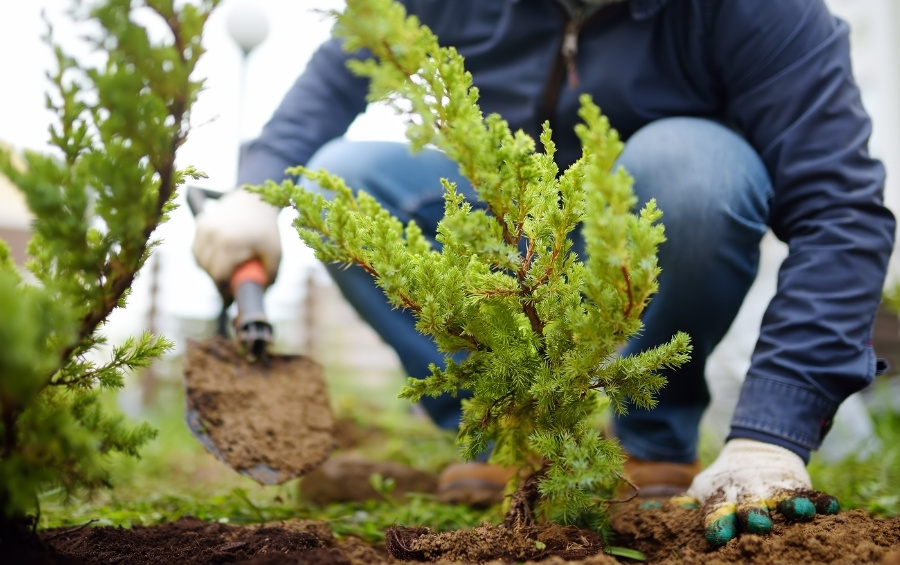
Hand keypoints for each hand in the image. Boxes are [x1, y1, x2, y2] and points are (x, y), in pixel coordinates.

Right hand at [191, 188, 281, 294]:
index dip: (224, 290)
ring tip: (226, 269)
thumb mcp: (275, 253)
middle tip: (231, 285)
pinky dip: (204, 257)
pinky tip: (218, 257)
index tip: (231, 297)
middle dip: (218, 281)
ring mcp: (204, 227)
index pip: (219, 275)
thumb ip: (269, 276)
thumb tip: (259, 295)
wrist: (255, 201)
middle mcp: (213, 233)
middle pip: (208, 270)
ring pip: (199, 261)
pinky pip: (197, 250)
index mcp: (231, 242)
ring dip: (210, 270)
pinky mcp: (200, 224)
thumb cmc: (267, 230)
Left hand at [678, 438, 838, 546]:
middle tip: (757, 524)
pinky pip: (811, 494)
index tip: (717, 534)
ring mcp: (773, 490)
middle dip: (753, 515)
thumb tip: (656, 510)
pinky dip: (821, 501)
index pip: (717, 512)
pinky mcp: (796, 486)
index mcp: (723, 499)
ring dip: (790, 506)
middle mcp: (748, 495)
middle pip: (750, 508)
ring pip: (782, 500)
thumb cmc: (725, 482)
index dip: (717, 523)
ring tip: (799, 512)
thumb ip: (688, 503)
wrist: (754, 450)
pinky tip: (831, 507)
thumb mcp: (704, 488)